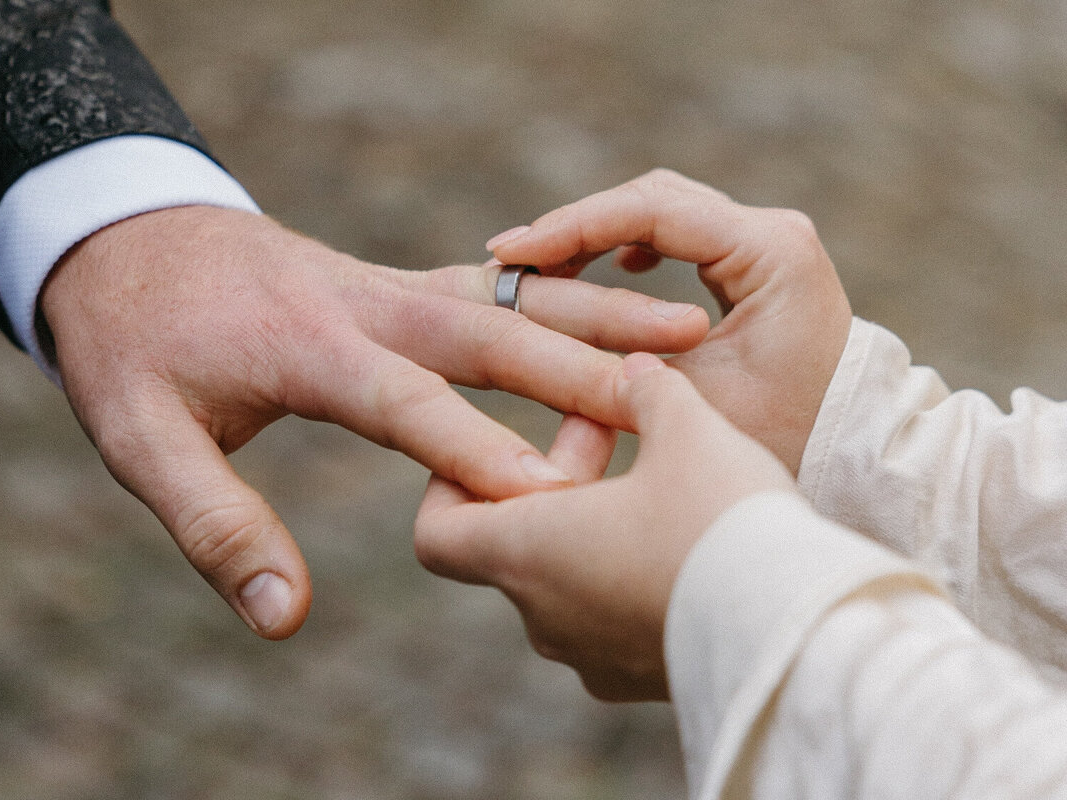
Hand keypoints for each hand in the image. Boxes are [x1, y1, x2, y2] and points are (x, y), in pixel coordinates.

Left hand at [38, 205, 708, 639]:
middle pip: (487, 329)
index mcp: (307, 344)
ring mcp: (394, 284)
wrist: (131, 240)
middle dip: (578, 365)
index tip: (549, 493)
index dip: (474, 446)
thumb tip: (283, 617)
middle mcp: (367, 303)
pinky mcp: (408, 283)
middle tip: (665, 396)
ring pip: (513, 295)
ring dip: (599, 312)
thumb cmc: (133, 346)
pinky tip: (627, 317)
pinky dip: (569, 297)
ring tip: (688, 330)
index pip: (403, 400)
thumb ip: (213, 524)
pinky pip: (503, 286)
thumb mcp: (141, 439)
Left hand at [414, 353, 795, 700]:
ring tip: (662, 480)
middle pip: (513, 544)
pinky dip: (632, 576)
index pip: (436, 534)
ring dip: (595, 528)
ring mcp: (595, 659)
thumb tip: (635, 370)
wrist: (804, 635)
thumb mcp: (688, 430)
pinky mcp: (645, 681)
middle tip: (612, 431)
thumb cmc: (725, 523)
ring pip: (569, 581)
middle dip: (553, 481)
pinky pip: (617, 621)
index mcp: (528, 551)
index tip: (505, 449)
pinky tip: (694, 539)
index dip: (450, 487)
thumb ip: (649, 391)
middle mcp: (546, 617)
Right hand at [487, 169, 852, 472]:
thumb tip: (536, 328)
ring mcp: (765, 241)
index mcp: (769, 251)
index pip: (652, 210)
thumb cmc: (781, 438)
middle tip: (511, 258)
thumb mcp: (690, 400)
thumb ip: (618, 355)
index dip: (571, 226)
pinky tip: (600, 270)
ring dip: (598, 232)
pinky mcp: (754, 260)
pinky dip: (629, 243)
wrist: (852, 455)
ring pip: (662, 210)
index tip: (510, 253)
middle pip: (653, 198)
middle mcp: (772, 231)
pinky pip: (679, 232)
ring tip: (539, 265)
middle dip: (577, 225)